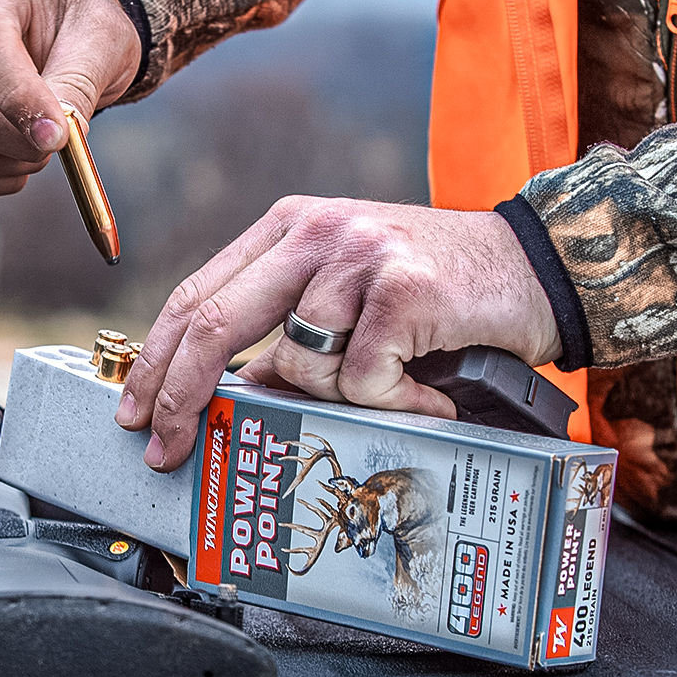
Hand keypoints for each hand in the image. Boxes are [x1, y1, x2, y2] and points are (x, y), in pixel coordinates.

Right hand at [0, 0, 140, 195]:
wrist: (54, 31)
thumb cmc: (79, 28)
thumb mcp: (100, 41)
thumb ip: (76, 85)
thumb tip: (52, 137)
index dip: (20, 99)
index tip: (60, 139)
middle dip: (25, 143)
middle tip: (63, 143)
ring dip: (12, 165)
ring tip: (43, 147)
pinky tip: (18, 168)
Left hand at [118, 196, 560, 470]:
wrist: (538, 266)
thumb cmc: (442, 292)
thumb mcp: (351, 294)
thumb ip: (291, 327)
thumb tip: (233, 394)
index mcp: (291, 227)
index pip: (197, 294)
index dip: (158, 360)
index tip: (137, 412)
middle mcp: (317, 232)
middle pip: (214, 321)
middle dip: (180, 396)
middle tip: (168, 449)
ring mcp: (359, 256)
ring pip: (299, 365)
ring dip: (342, 401)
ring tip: (396, 391)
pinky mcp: (402, 288)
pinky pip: (362, 379)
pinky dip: (395, 401)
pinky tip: (429, 390)